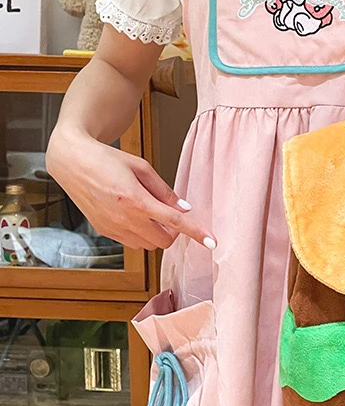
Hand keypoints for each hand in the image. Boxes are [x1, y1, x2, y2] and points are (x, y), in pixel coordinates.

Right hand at [46, 129, 215, 250]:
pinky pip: (132, 243)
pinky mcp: (104, 231)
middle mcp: (124, 218)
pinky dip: (141, 234)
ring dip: (157, 234)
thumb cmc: (107, 160)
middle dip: (173, 232)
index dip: (196, 233)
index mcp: (136, 200)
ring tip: (149, 212)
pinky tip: (135, 216)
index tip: (212, 242)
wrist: (72, 162)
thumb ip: (165, 191)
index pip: (174, 222)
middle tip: (170, 214)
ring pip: (148, 245)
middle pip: (164, 241)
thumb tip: (184, 209)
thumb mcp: (142, 168)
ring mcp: (113, 228)